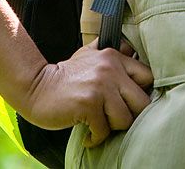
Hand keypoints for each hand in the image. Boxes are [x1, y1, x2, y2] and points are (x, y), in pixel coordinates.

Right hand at [22, 40, 153, 146]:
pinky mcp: (88, 105)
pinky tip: (88, 134)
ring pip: (125, 119)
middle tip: (116, 119)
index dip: (141, 93)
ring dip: (112, 128)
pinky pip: (104, 131)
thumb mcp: (90, 54)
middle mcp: (110, 70)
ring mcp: (100, 87)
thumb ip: (112, 50)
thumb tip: (131, 46)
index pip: (147, 76)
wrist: (36, 87)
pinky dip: (96, 137)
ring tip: (100, 125)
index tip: (129, 103)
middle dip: (130, 115)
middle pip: (142, 102)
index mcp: (114, 57)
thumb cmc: (66, 75)